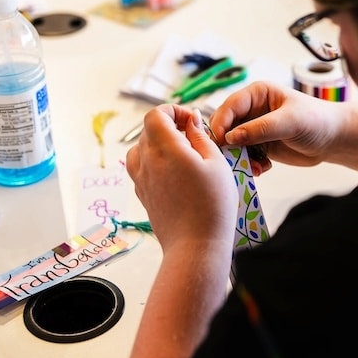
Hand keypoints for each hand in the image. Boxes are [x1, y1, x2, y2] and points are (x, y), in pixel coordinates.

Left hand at [125, 106, 237, 251]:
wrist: (195, 246)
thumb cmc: (212, 204)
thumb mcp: (216, 162)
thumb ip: (201, 136)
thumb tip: (192, 119)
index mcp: (164, 148)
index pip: (156, 114)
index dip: (174, 111)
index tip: (192, 121)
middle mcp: (146, 161)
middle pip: (148, 129)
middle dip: (170, 126)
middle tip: (194, 137)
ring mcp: (141, 179)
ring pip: (141, 148)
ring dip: (159, 144)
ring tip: (183, 154)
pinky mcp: (142, 195)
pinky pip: (142, 168)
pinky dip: (155, 162)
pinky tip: (176, 174)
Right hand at [208, 81, 343, 175]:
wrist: (333, 139)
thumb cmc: (316, 121)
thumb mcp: (289, 121)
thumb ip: (260, 129)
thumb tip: (231, 138)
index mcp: (257, 94)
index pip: (230, 106)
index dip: (221, 122)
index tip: (220, 141)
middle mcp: (252, 110)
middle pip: (226, 126)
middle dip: (227, 144)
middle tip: (230, 159)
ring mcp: (254, 129)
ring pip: (233, 144)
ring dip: (238, 158)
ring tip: (254, 168)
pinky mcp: (259, 146)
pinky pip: (244, 156)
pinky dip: (249, 164)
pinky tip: (262, 169)